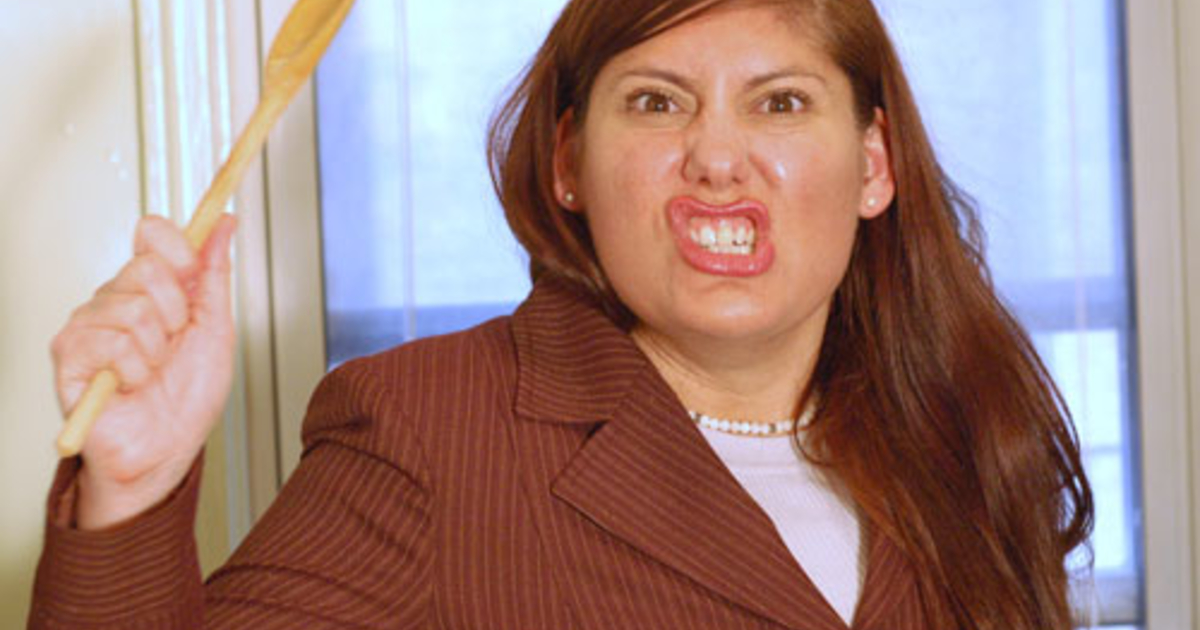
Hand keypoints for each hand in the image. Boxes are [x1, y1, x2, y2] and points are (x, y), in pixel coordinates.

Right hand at [50, 214, 238, 529]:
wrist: (167, 450)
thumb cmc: (187, 399)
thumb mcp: (216, 330)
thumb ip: (215, 275)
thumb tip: (224, 225)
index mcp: (151, 289)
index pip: (151, 232)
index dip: (178, 246)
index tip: (193, 270)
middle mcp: (115, 299)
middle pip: (146, 265)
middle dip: (177, 313)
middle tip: (173, 345)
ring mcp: (89, 324)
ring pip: (133, 307)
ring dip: (157, 350)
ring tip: (151, 372)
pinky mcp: (70, 354)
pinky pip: (112, 342)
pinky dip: (135, 370)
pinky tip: (130, 385)